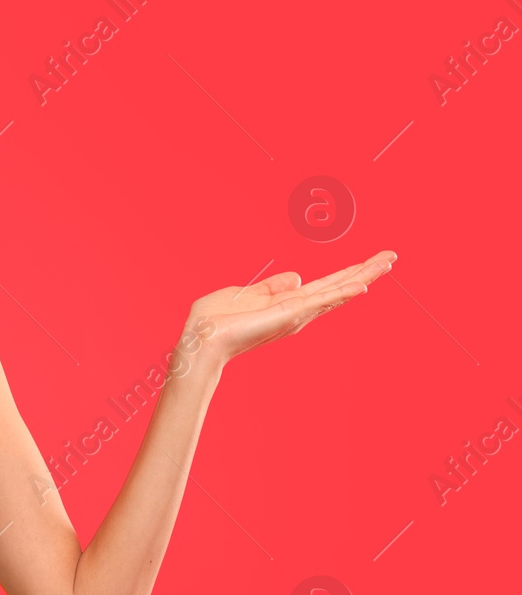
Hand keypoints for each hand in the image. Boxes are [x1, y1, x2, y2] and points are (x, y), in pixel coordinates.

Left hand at [189, 250, 397, 366]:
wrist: (202, 338)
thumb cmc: (216, 320)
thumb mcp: (247, 294)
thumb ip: (272, 286)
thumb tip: (298, 276)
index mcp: (287, 304)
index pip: (325, 286)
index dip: (347, 273)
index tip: (370, 261)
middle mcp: (298, 312)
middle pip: (339, 287)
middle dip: (366, 272)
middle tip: (391, 256)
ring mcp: (297, 314)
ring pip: (338, 292)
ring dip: (363, 277)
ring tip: (387, 262)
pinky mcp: (290, 315)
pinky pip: (321, 302)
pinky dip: (342, 294)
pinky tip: (362, 286)